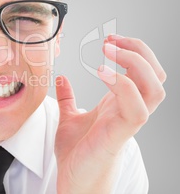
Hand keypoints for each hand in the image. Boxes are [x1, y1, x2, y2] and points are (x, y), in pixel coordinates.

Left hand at [54, 35, 165, 192]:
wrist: (73, 182)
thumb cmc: (75, 153)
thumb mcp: (68, 117)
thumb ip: (68, 98)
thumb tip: (62, 78)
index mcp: (120, 103)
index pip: (144, 72)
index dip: (132, 50)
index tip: (108, 40)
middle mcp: (129, 109)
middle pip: (156, 75)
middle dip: (138, 50)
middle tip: (110, 40)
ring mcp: (127, 121)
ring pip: (154, 88)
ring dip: (135, 63)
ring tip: (109, 50)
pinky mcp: (120, 134)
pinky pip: (136, 107)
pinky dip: (123, 84)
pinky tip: (101, 72)